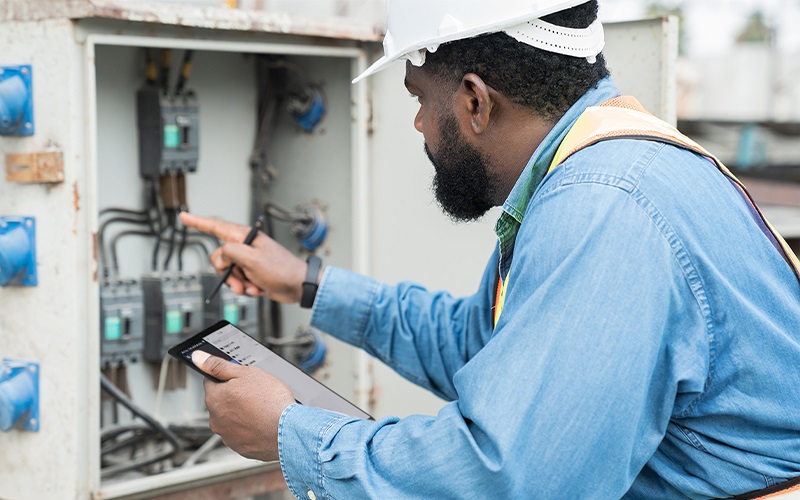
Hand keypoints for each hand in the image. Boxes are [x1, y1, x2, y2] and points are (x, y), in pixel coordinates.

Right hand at [179, 212, 307, 303]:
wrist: (298, 286)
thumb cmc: (281, 270)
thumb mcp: (251, 259)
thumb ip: (230, 253)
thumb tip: (221, 256)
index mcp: (244, 236)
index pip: (215, 226)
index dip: (197, 221)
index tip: (183, 216)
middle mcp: (244, 246)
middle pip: (219, 257)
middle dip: (226, 274)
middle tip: (239, 281)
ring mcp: (248, 260)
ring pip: (227, 272)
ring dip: (237, 284)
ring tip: (252, 288)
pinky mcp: (252, 273)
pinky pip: (238, 281)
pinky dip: (246, 288)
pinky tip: (258, 289)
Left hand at [191, 350, 294, 461]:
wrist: (287, 430)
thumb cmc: (270, 401)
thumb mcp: (245, 373)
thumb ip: (219, 366)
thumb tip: (199, 358)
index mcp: (214, 399)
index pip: (211, 381)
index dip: (227, 377)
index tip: (240, 378)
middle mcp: (215, 420)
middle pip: (221, 401)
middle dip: (234, 396)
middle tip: (254, 393)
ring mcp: (226, 436)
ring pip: (230, 419)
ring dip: (241, 413)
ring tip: (260, 409)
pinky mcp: (239, 447)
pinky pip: (240, 434)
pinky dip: (249, 428)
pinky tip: (262, 422)